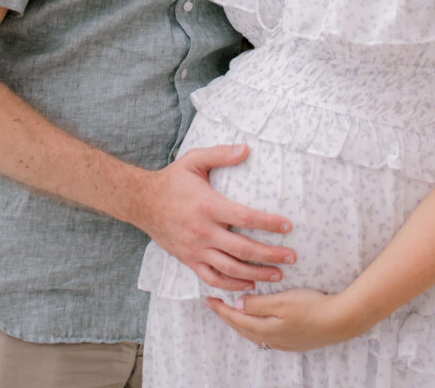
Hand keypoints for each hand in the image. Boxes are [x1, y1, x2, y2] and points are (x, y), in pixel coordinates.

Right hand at [134, 144, 295, 291]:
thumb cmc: (172, 180)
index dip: (269, 223)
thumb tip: (247, 149)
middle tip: (292, 256)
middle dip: (270, 255)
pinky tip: (248, 285)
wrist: (142, 202)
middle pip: (243, 249)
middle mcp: (204, 232)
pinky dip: (231, 285)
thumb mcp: (194, 160)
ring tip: (278, 275)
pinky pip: (212, 278)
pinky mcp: (189, 260)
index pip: (245, 217)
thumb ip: (221, 154)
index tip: (288, 226)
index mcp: (209, 206)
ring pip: (231, 268)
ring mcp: (196, 249)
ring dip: (256, 274)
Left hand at [205, 287, 349, 351]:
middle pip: (242, 328)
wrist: (339, 321)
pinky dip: (254, 326)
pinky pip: (265, 335)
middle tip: (215, 305)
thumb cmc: (311, 307)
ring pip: (253, 333)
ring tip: (232, 313)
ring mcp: (283, 342)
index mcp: (265, 329)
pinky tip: (257, 322)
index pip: (236, 319)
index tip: (208, 299)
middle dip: (227, 316)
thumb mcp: (281, 301)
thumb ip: (257, 304)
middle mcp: (271, 339)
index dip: (221, 309)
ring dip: (240, 322)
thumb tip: (237, 304)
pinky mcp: (293, 341)